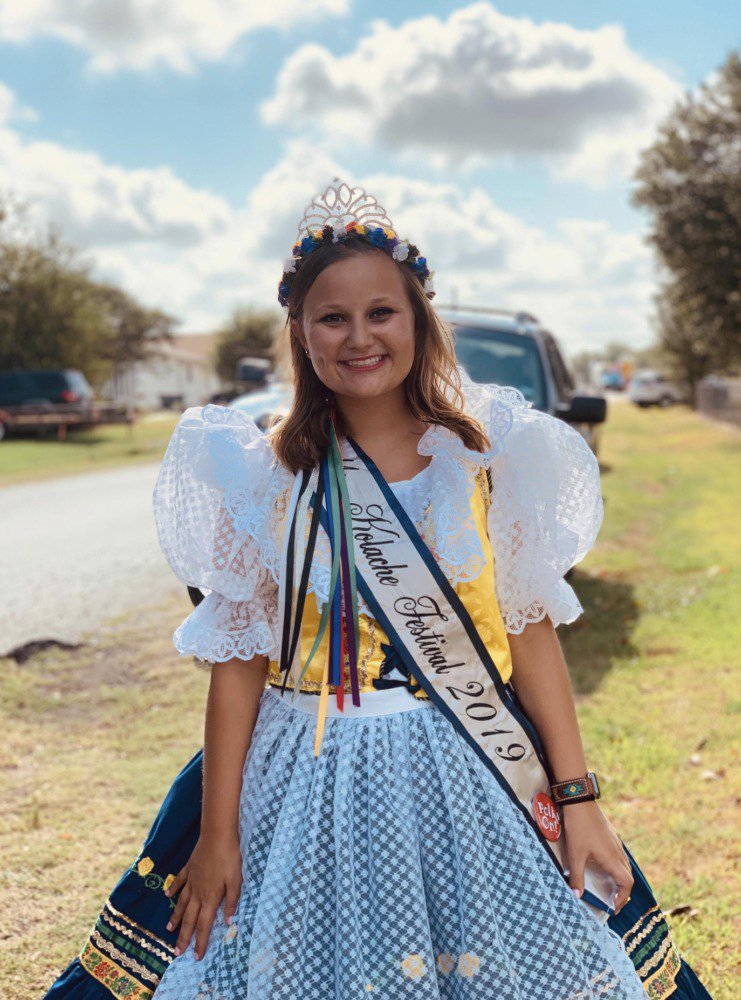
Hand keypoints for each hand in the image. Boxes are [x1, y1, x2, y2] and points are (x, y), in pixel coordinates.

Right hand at [165, 833, 242, 960]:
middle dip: (184, 936)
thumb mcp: (236, 880)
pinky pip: (179, 882)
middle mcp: (198, 892)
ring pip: (182, 903)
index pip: (205, 925)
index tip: (196, 956)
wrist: (217, 836)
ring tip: (169, 930)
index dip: (201, 941)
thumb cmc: (229, 858)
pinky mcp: (189, 868)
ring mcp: (191, 880)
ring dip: (176, 918)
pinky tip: (167, 895)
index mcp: (211, 897)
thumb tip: (228, 921)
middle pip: (189, 919)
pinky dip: (173, 889)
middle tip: (177, 952)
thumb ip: (232, 901)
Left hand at [561, 800, 632, 913]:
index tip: (612, 907)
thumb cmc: (578, 827)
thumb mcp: (576, 854)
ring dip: (620, 879)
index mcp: (613, 859)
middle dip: (622, 892)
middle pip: (628, 876)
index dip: (621, 898)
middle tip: (611, 901)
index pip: (626, 884)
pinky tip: (604, 866)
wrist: (580, 800)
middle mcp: (618, 852)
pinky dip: (617, 867)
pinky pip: (619, 856)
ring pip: (624, 866)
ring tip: (609, 887)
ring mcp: (616, 843)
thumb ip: (577, 877)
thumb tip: (577, 897)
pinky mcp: (611, 836)